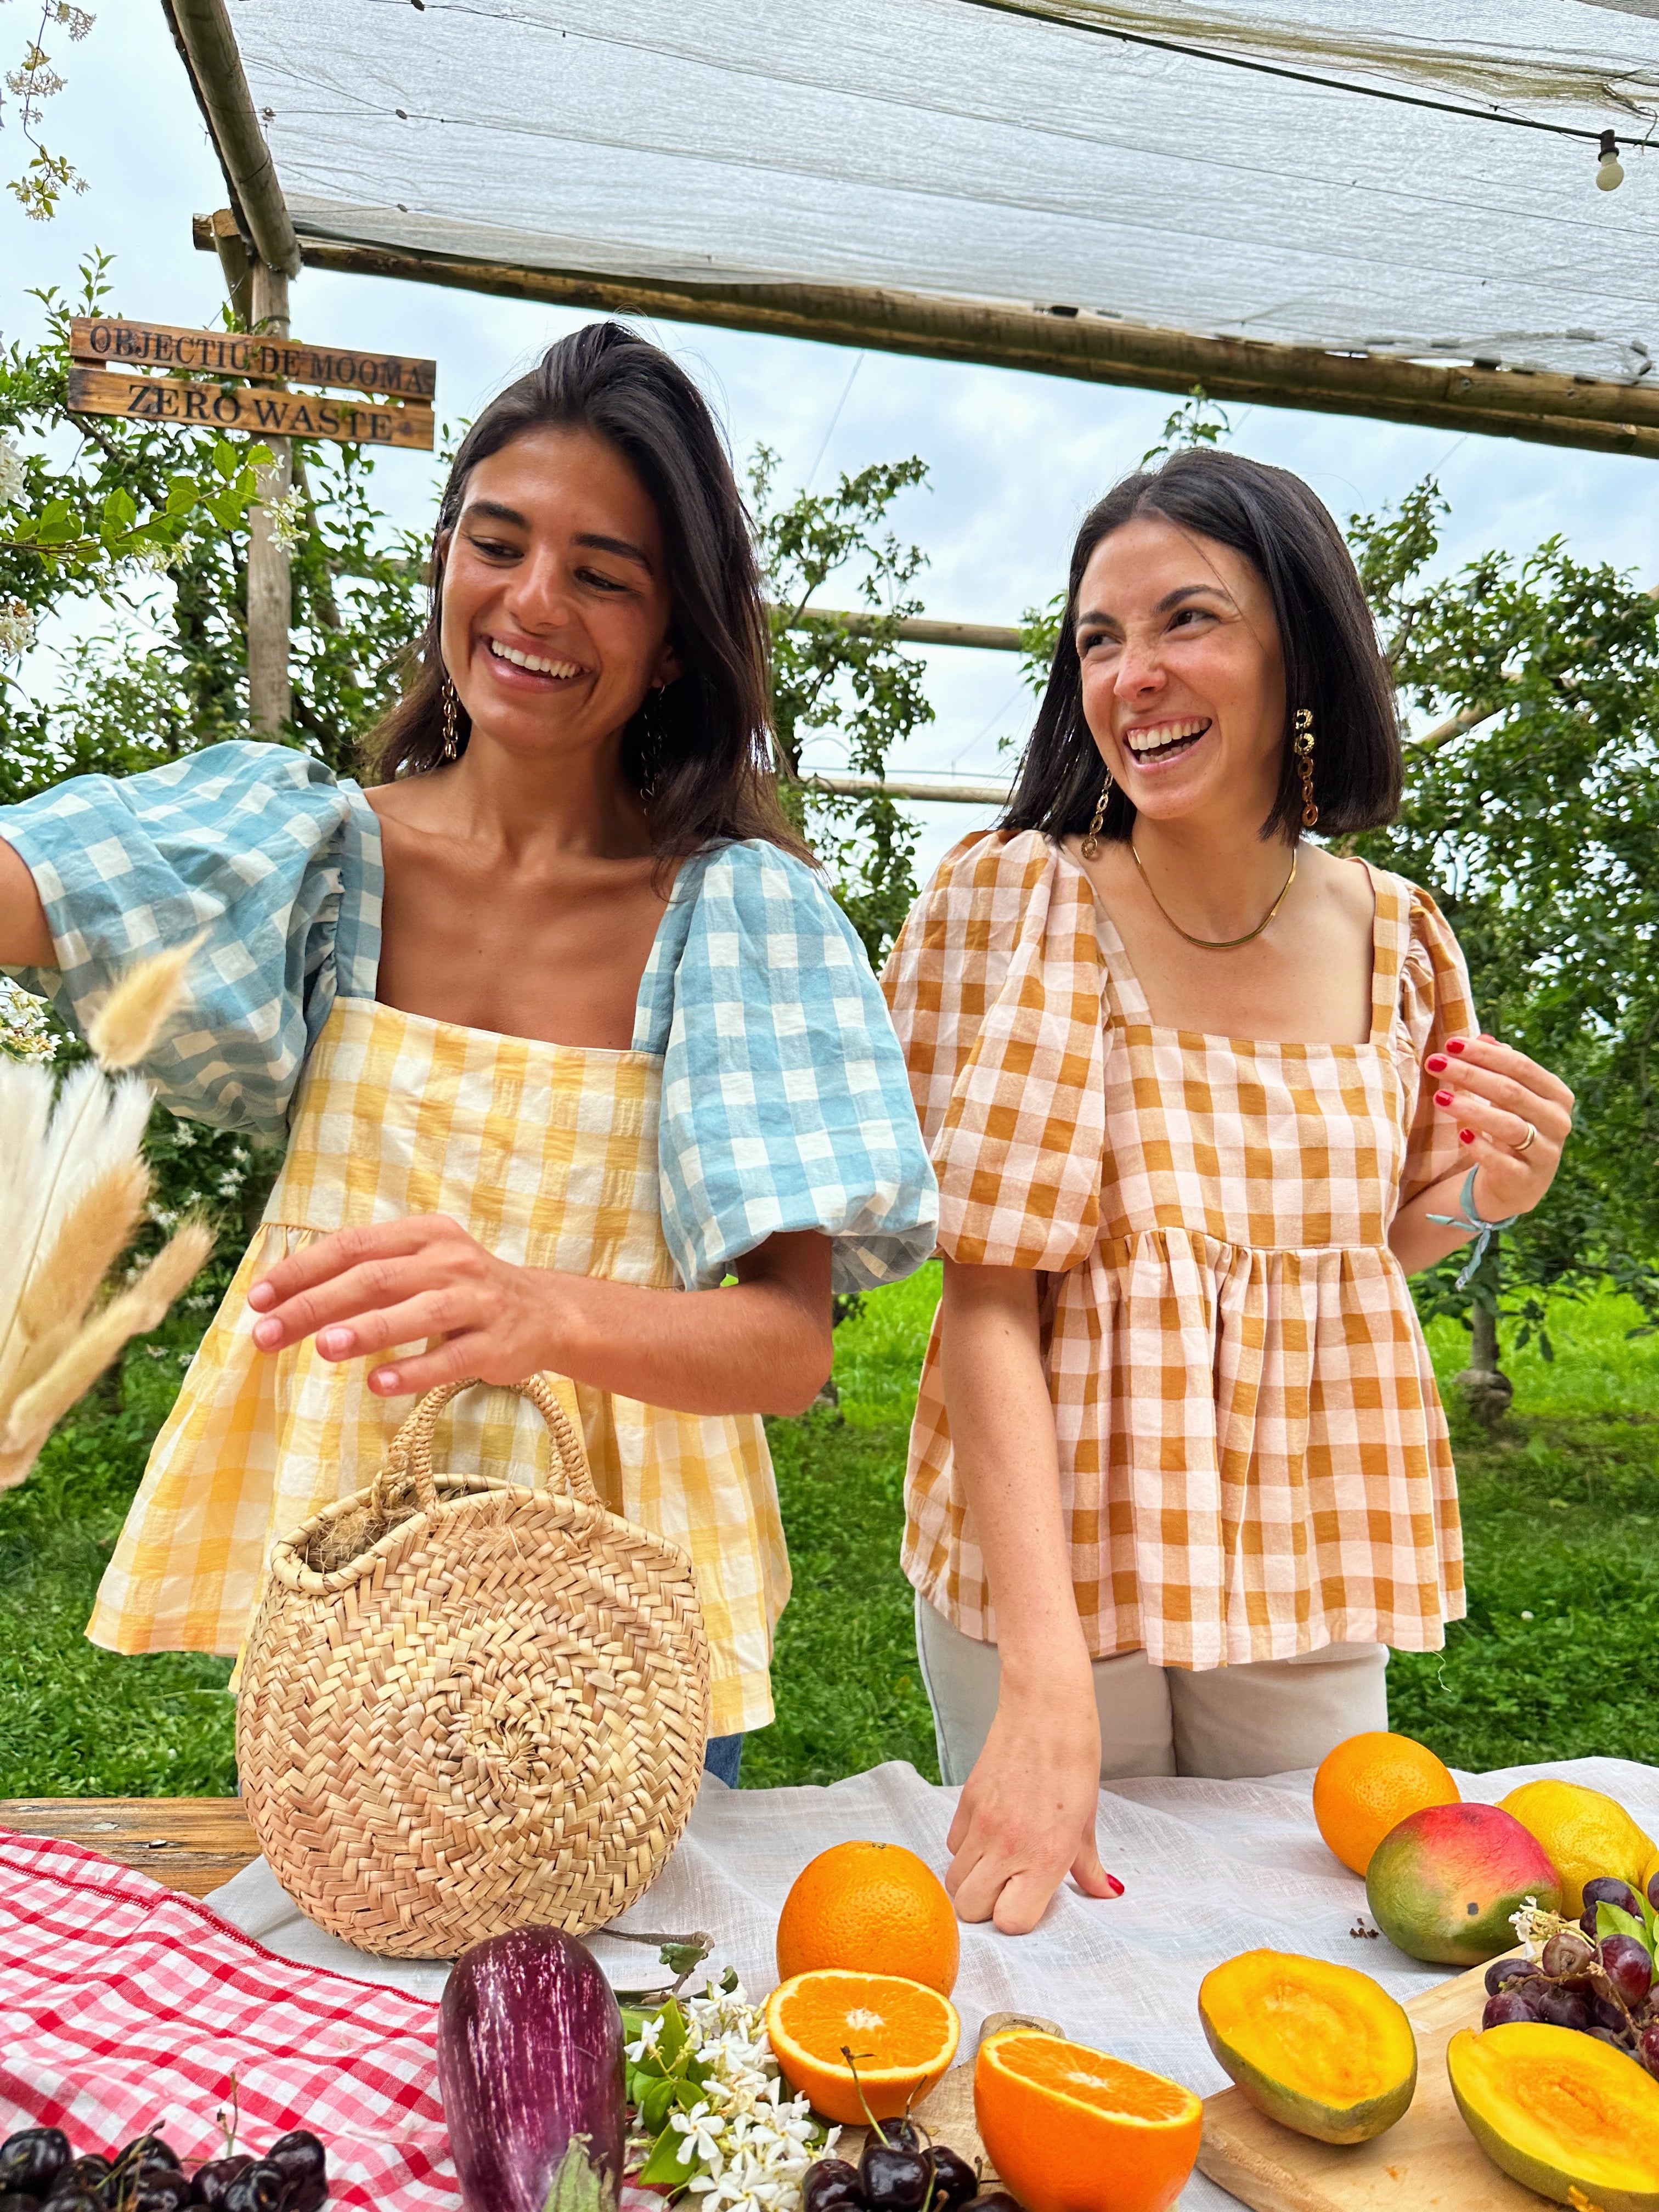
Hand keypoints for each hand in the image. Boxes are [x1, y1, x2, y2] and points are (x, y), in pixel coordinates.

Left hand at [247, 1213, 563, 1395]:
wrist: (545, 1313)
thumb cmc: (463, 1290)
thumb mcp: (423, 1263)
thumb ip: (369, 1271)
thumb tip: (289, 1296)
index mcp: (425, 1235)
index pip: (353, 1246)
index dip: (302, 1269)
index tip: (258, 1298)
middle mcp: (451, 1261)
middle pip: (375, 1278)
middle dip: (315, 1305)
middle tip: (267, 1332)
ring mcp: (476, 1301)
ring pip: (415, 1313)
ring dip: (366, 1330)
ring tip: (322, 1348)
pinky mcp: (495, 1344)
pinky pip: (450, 1359)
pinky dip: (413, 1371)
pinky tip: (379, 1384)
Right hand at [944, 1667, 1122, 1934]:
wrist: (1045, 1707)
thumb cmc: (1074, 1759)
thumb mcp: (1088, 1819)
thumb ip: (1087, 1865)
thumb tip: (1105, 1893)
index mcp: (1045, 1856)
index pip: (1010, 1922)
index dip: (1016, 1919)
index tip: (1029, 1903)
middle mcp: (1008, 1846)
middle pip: (969, 1909)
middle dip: (985, 1908)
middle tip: (1008, 1889)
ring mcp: (981, 1824)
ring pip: (953, 1880)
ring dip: (972, 1881)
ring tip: (997, 1864)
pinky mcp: (964, 1801)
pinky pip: (952, 1845)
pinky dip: (965, 1850)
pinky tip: (988, 1834)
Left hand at [1424, 1033, 1573, 1218]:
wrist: (1517, 1183)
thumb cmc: (1512, 1127)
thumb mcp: (1510, 1097)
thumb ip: (1501, 1067)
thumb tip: (1482, 1038)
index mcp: (1556, 1095)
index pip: (1521, 1066)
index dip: (1485, 1054)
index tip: (1451, 1043)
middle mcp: (1558, 1122)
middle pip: (1511, 1091)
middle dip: (1470, 1074)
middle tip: (1434, 1063)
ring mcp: (1546, 1152)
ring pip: (1509, 1125)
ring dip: (1471, 1109)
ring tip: (1439, 1098)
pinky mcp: (1526, 1180)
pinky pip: (1503, 1162)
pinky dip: (1482, 1148)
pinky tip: (1462, 1135)